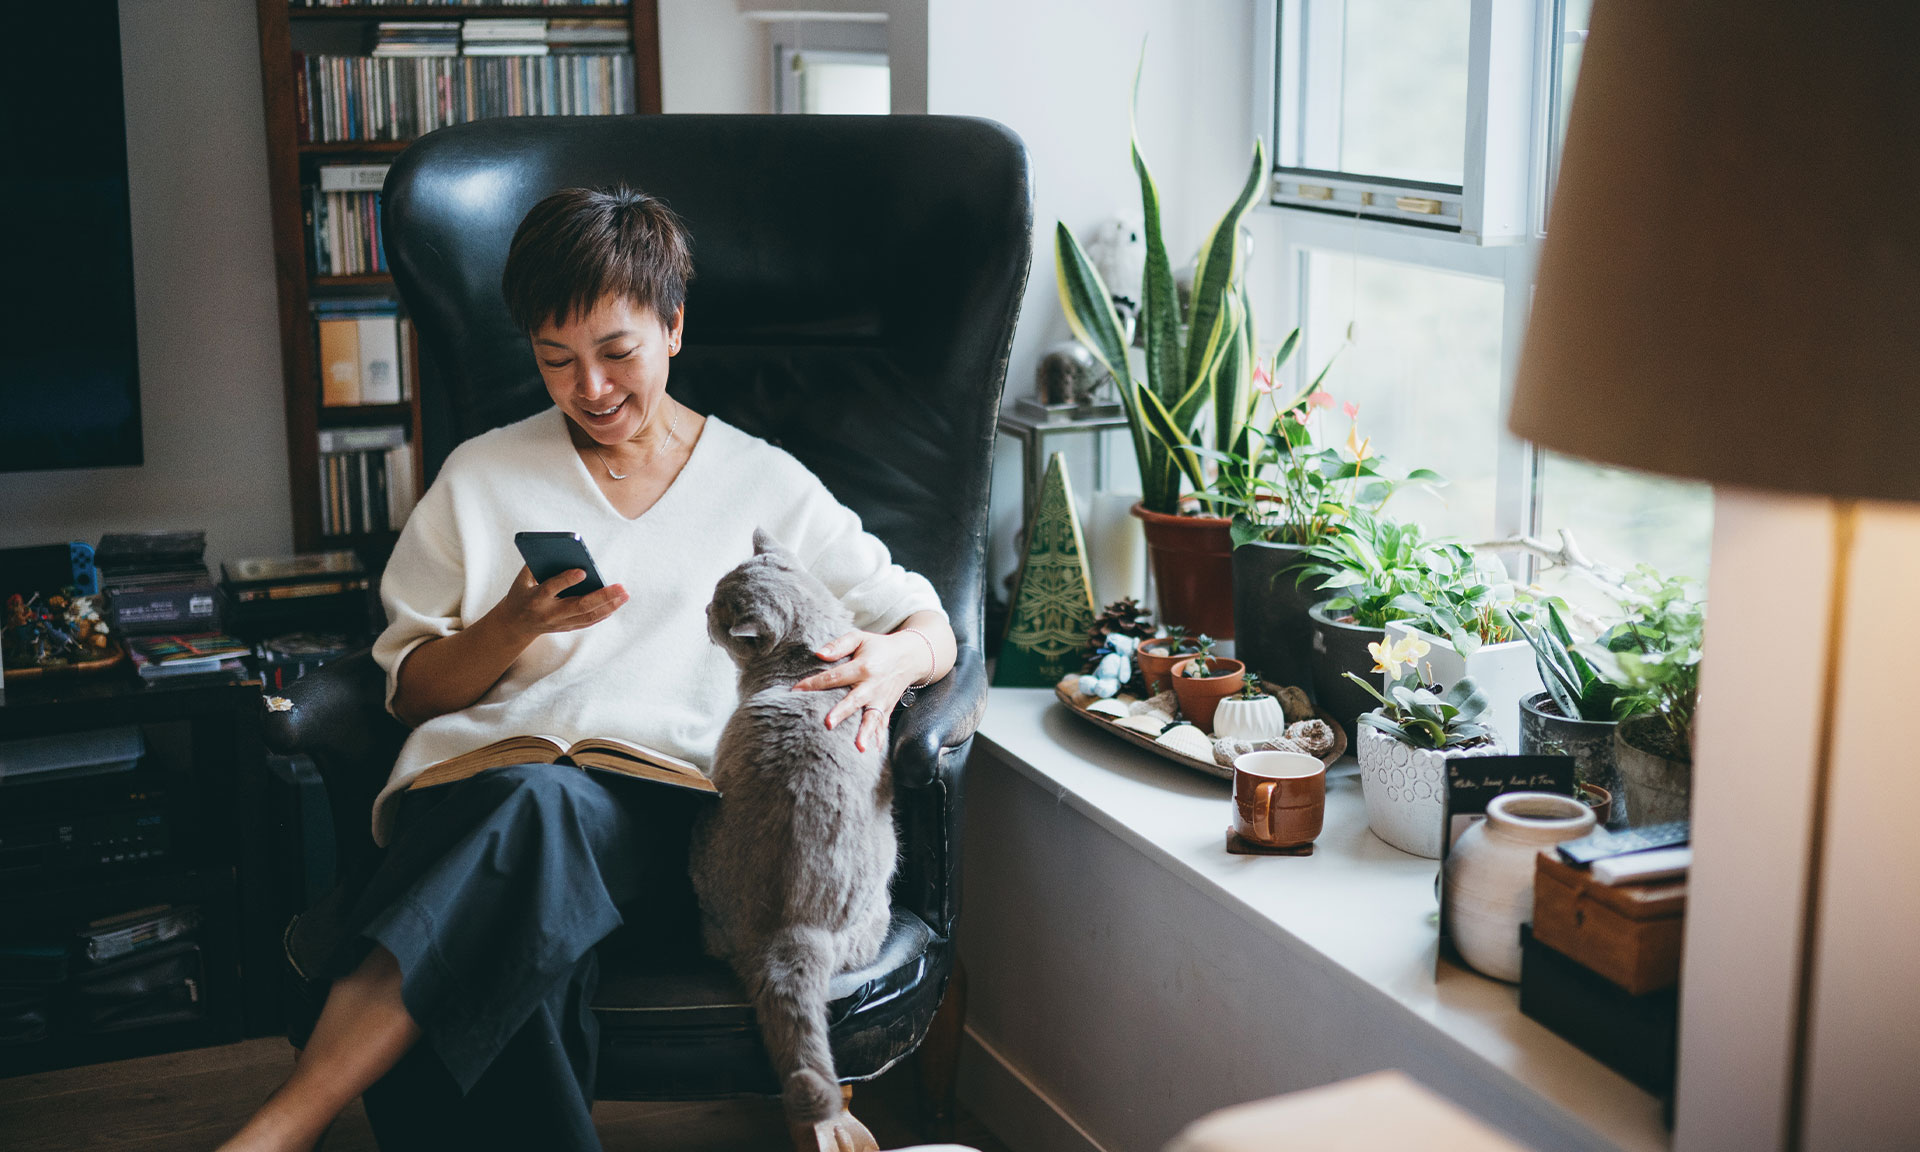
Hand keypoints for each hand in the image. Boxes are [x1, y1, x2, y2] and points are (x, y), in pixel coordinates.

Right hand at [487, 565, 628, 643]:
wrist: (514, 625)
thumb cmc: (521, 594)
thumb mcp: (522, 579)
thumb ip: (538, 564)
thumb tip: (563, 550)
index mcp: (535, 598)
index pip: (551, 588)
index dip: (566, 580)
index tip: (583, 571)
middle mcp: (549, 613)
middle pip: (579, 606)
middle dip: (602, 596)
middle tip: (621, 587)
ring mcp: (559, 623)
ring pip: (588, 616)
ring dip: (609, 606)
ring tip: (625, 594)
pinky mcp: (567, 628)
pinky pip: (589, 622)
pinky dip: (604, 613)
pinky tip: (616, 604)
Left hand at [792, 629, 926, 751]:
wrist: (910, 656)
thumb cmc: (879, 647)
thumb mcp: (860, 638)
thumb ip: (839, 645)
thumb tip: (819, 654)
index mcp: (863, 667)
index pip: (835, 677)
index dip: (814, 683)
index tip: (796, 691)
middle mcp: (872, 685)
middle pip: (854, 700)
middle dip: (842, 712)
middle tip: (828, 724)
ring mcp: (881, 699)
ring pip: (872, 718)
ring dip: (866, 733)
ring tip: (860, 747)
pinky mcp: (887, 708)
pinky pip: (883, 725)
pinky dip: (879, 738)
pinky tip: (873, 752)